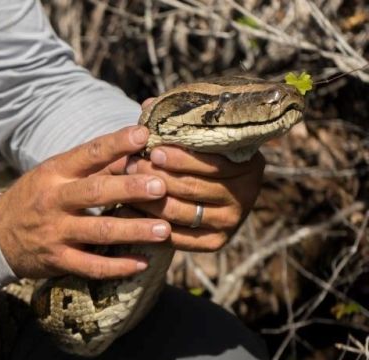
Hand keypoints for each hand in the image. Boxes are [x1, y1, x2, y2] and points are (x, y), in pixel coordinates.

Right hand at [0, 126, 171, 279]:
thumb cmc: (35, 198)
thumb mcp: (54, 175)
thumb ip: (92, 166)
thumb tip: (136, 149)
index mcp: (54, 173)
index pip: (88, 154)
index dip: (115, 144)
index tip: (142, 134)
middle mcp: (54, 201)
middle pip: (96, 192)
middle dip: (130, 189)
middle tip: (161, 186)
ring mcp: (55, 232)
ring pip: (99, 231)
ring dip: (133, 231)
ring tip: (164, 230)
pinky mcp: (58, 260)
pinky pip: (91, 266)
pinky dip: (118, 266)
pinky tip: (142, 263)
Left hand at [124, 99, 264, 251]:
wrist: (202, 187)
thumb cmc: (193, 153)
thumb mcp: (190, 135)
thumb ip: (173, 121)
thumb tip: (148, 105)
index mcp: (248, 165)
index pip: (212, 164)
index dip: (181, 158)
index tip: (153, 150)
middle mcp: (246, 195)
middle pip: (192, 188)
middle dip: (156, 177)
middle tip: (129, 167)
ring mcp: (231, 222)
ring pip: (180, 212)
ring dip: (147, 200)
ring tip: (123, 187)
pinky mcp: (215, 243)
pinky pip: (177, 237)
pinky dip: (150, 224)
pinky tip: (126, 212)